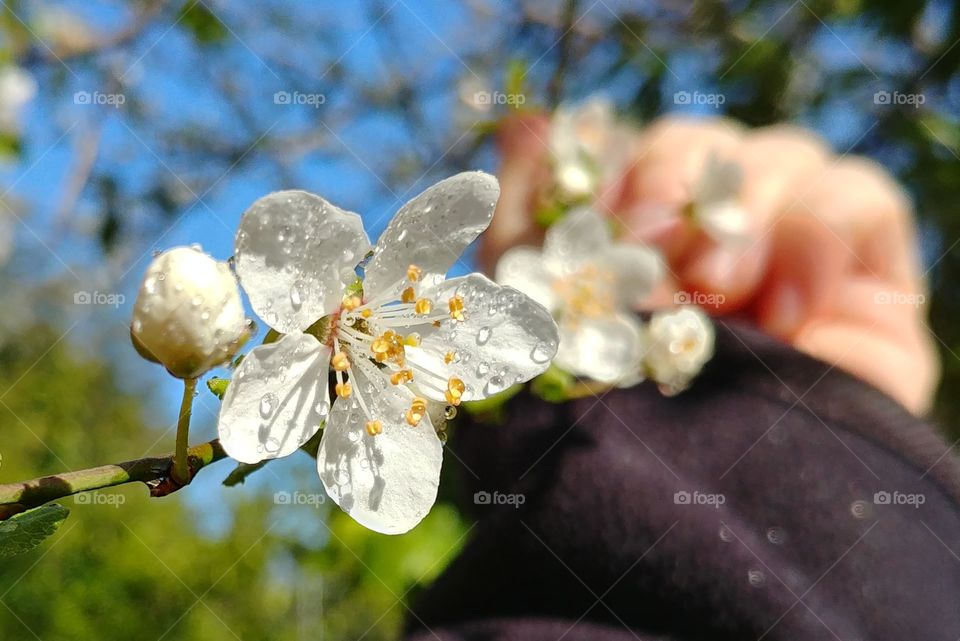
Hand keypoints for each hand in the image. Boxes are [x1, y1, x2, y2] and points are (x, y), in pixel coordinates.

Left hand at [481, 114, 938, 414]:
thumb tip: (524, 124)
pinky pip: (859, 200)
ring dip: (737, 212)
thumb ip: (520, 220)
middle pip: (703, 148)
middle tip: (644, 246)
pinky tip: (782, 315)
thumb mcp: (530, 324)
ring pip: (780, 157)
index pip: (633, 152)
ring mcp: (790, 262)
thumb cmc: (598, 438)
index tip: (580, 205)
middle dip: (669, 182)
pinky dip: (816, 235)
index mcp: (634, 252)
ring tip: (711, 287)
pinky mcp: (868, 288)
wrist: (690, 533)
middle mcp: (710, 248)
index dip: (608, 158)